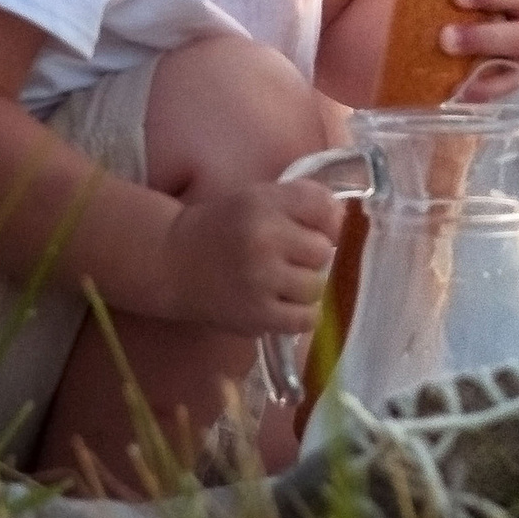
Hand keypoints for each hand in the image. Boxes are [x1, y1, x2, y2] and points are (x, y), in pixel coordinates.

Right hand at [153, 180, 345, 333]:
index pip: (322, 206)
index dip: (326, 220)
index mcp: (263, 202)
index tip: (314, 228)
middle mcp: (264, 238)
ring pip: (316, 287)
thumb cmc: (221, 226)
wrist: (173, 261)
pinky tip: (283, 303)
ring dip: (306, 286)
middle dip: (312, 255)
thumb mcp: (256, 198)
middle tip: (290, 257)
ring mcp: (261, 280)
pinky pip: (305, 319)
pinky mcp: (257, 316)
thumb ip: (300, 202)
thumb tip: (344, 219)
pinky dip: (300, 314)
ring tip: (284, 282)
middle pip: (322, 250)